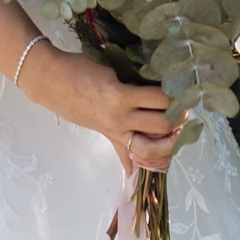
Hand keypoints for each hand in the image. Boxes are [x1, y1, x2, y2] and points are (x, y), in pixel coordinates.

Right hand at [38, 46, 182, 174]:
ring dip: (166, 144)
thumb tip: (156, 87)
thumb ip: (133, 81)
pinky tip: (141, 172)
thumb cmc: (80, 67)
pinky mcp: (106, 134)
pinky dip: (132, 165)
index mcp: (122, 95)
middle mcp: (121, 117)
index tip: (188, 91)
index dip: (178, 96)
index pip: (161, 100)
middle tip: (187, 111)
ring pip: (148, 147)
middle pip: (161, 125)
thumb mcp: (111, 69)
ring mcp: (113, 129)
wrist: (50, 80)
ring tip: (176, 134)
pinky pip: (122, 154)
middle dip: (178, 119)